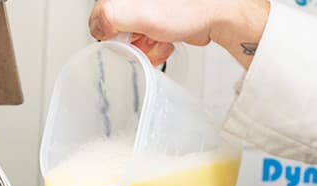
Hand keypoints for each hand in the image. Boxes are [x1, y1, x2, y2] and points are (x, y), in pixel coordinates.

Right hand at [89, 0, 269, 68]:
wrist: (219, 13)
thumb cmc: (187, 8)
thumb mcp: (136, 12)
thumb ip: (106, 18)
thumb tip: (97, 29)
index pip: (100, 15)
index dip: (111, 31)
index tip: (125, 35)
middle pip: (116, 28)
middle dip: (132, 40)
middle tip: (146, 37)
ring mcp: (147, 8)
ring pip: (133, 38)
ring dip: (146, 46)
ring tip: (160, 39)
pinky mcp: (160, 18)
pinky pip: (148, 40)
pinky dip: (156, 46)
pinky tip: (167, 40)